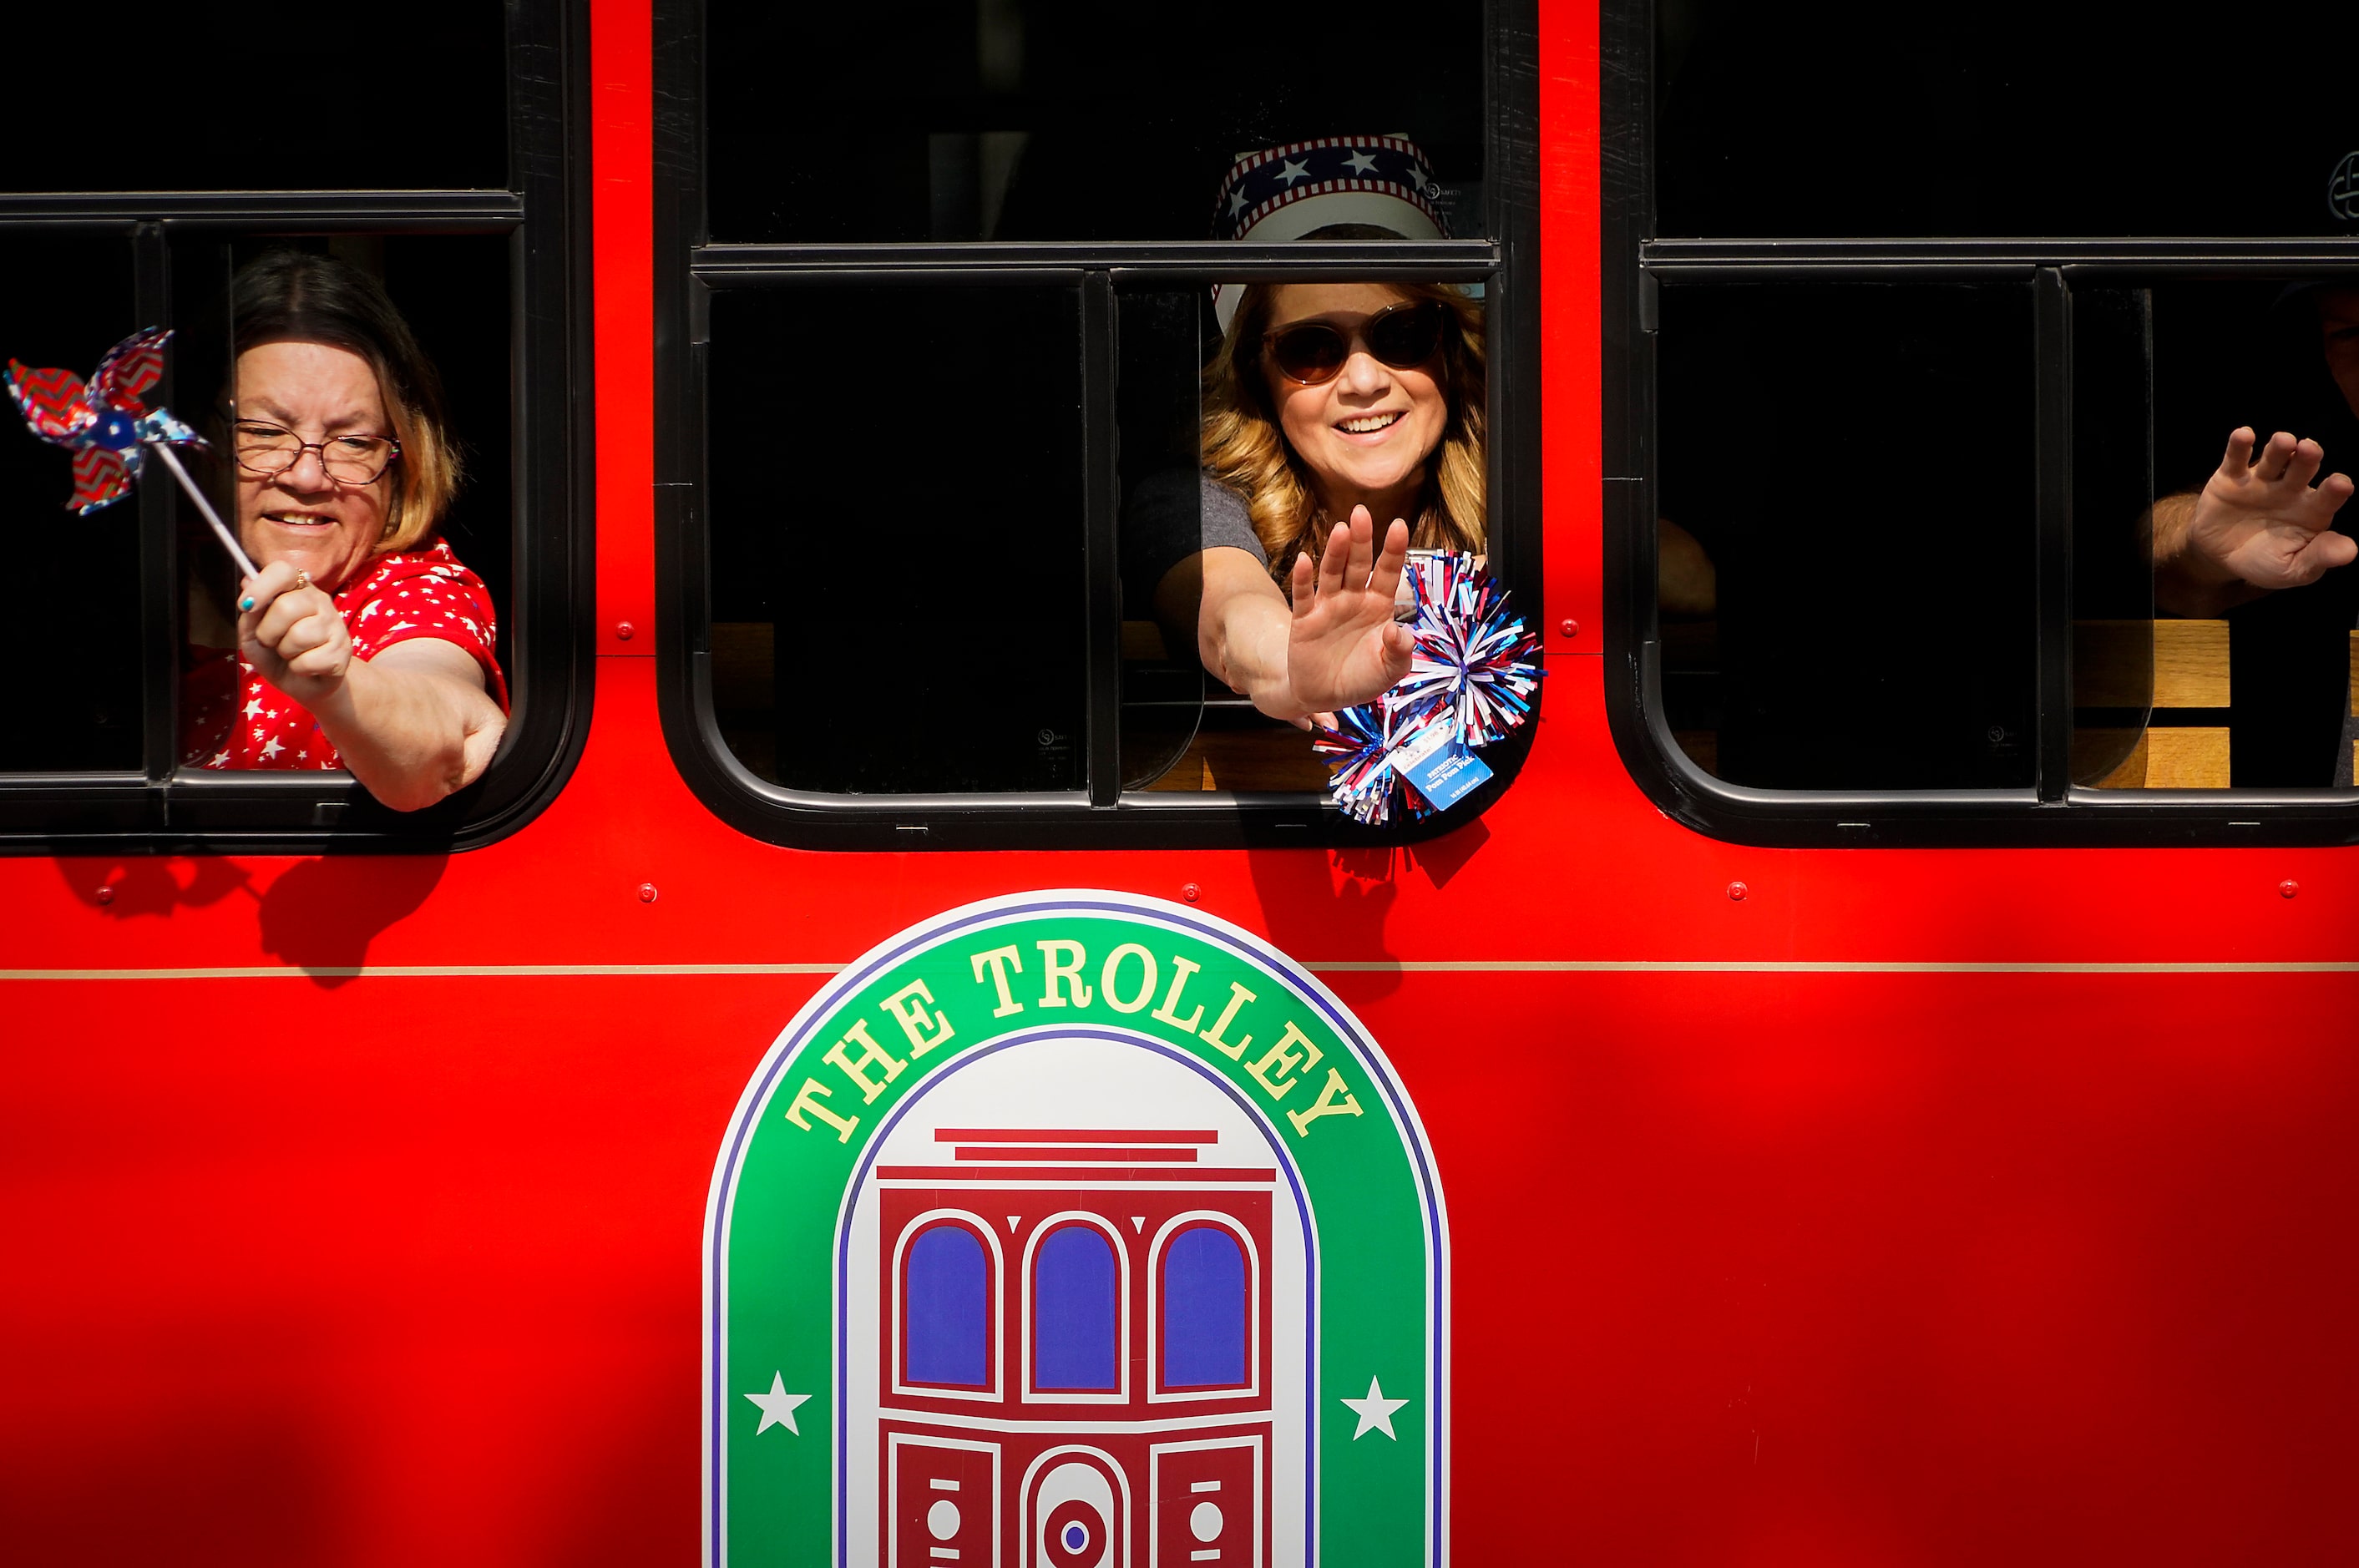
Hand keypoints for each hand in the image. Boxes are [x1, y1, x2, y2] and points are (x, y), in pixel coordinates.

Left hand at [238, 560, 352, 707]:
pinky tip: (306, 666)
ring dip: (285, 652)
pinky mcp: (343, 651)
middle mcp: (319, 601)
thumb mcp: (252, 635)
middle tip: (270, 642)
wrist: (304, 685)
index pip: (283, 571)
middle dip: (268, 632)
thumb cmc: (277, 656)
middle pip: (286, 607)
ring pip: (299, 635)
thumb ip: (250, 613)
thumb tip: (247, 581)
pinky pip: (308, 661)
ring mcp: (335, 625)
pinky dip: (299, 669)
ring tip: (291, 654)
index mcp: (296, 590)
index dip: (262, 586)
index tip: (246, 605)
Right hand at [1285, 505, 1414, 712]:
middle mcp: (1354, 599)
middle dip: (1361, 539)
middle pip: (1359, 564)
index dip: (1393, 550)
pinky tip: (1304, 560)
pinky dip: (1303, 579)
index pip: (1388, 572)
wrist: (1325, 696)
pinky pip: (1303, 595)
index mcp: (1379, 606)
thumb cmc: (1361, 679)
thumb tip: (1399, 632)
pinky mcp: (1305, 619)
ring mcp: (1328, 606)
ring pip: (1332, 573)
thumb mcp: (1389, 670)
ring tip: (1340, 531)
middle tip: (1361, 513)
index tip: (1398, 526)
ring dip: (1336, 552)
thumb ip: (1399, 652)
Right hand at [2171, 427, 2355, 599]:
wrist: (2219, 556)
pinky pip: (2236, 459)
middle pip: (2303, 468)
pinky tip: (2244, 435)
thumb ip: (2319, 558)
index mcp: (2311, 510)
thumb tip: (2349, 551)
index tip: (2339, 484)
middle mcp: (2289, 489)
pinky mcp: (2230, 478)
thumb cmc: (2264, 560)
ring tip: (2284, 441)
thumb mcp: (2293, 569)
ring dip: (2279, 447)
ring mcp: (2260, 481)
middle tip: (2309, 449)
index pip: (2328, 496)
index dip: (2335, 489)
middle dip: (2308, 458)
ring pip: (2273, 459)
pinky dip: (2239, 445)